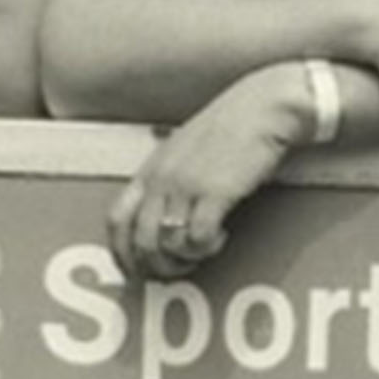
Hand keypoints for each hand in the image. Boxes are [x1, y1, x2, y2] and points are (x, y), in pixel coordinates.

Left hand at [107, 68, 306, 280]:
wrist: (262, 108)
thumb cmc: (228, 128)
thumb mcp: (183, 150)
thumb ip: (166, 178)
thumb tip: (159, 216)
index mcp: (150, 169)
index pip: (116, 221)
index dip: (122, 255)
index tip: (137, 271)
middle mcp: (161, 179)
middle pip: (139, 242)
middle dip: (157, 267)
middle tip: (178, 270)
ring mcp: (185, 185)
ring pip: (166, 245)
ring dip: (185, 259)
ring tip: (203, 250)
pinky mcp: (214, 191)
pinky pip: (198, 238)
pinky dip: (207, 247)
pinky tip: (221, 235)